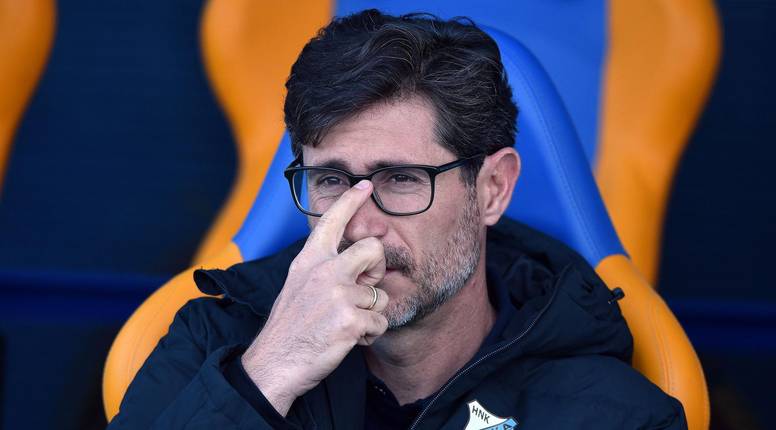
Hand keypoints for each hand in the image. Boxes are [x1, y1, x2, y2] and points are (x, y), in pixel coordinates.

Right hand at [240, 180, 388, 415]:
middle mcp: (324, 271)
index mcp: (309, 259)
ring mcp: (338, 295)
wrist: (275, 363)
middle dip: (377, 269)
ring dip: (369, 313)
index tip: (365, 186)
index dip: (351, 200)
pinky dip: (370, 334)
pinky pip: (380, 322)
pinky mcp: (350, 321)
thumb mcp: (298, 284)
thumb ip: (323, 268)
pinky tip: (349, 339)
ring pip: (380, 295)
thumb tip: (358, 261)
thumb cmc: (289, 327)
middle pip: (374, 249)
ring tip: (344, 324)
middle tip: (362, 289)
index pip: (332, 221)